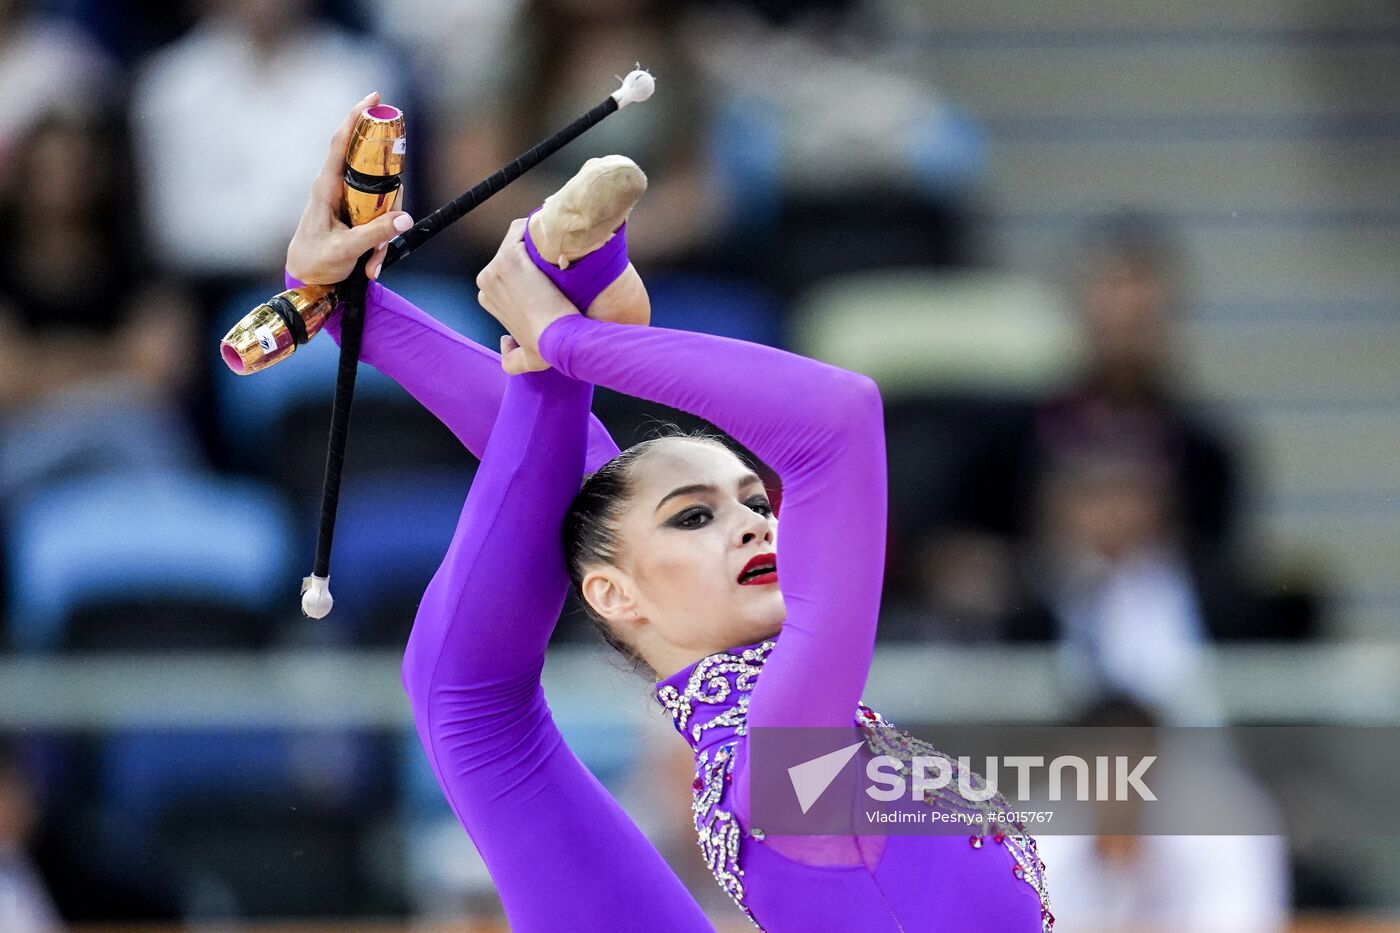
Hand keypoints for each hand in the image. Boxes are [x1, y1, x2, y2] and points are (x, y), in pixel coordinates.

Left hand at [285, 92, 413, 283]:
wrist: (305, 280)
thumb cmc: (315, 261)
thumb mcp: (346, 249)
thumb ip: (375, 234)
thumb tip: (404, 219)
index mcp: (326, 187)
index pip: (340, 143)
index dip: (356, 117)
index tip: (373, 98)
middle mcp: (337, 188)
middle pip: (374, 175)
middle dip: (389, 204)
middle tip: (390, 228)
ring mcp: (348, 201)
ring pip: (381, 201)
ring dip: (384, 234)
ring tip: (373, 262)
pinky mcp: (356, 215)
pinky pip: (379, 219)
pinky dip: (381, 242)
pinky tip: (372, 266)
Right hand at [476, 218, 579, 373]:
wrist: (561, 338)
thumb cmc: (548, 348)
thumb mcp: (528, 361)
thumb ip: (511, 358)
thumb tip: (505, 342)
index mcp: (488, 299)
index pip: (508, 272)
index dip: (531, 270)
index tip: (552, 273)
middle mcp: (486, 281)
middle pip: (513, 253)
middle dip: (533, 254)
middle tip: (561, 258)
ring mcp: (495, 267)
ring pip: (518, 239)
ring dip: (537, 238)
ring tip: (563, 243)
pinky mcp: (509, 256)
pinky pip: (521, 228)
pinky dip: (536, 227)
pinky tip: (557, 232)